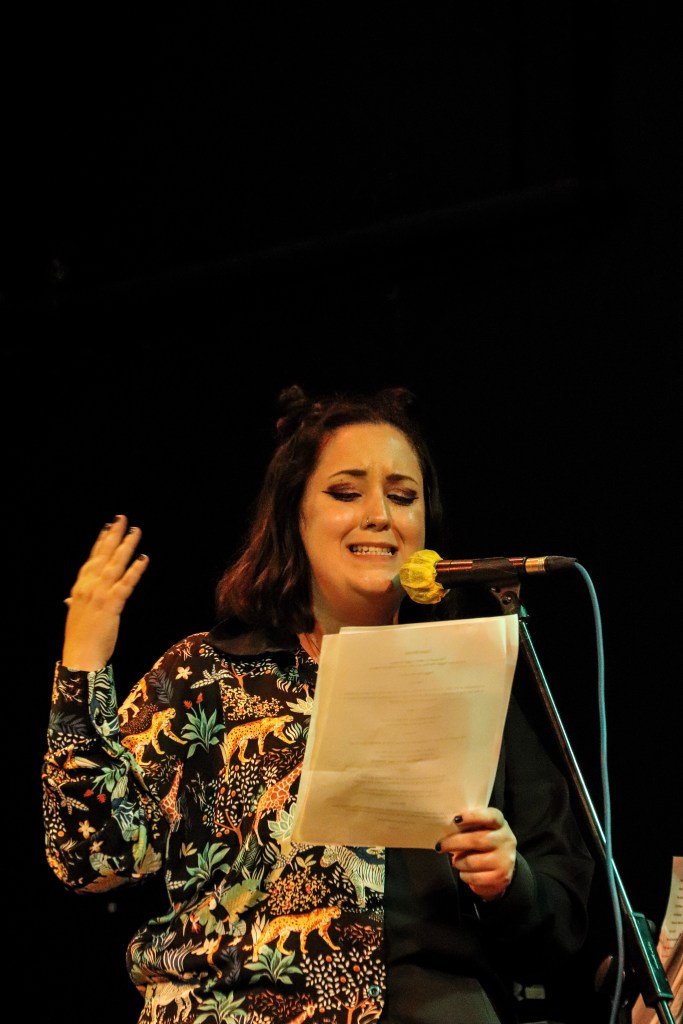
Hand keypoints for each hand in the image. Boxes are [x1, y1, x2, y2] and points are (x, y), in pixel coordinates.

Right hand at [62, 515, 148, 670]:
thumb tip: (69, 598)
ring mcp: (100, 595)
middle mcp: (89, 587)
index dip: (100, 543)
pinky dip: (135, 570)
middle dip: (114, 536)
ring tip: (135, 532)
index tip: (108, 527)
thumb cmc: (80, 637)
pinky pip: (126, 584)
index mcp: (80, 588)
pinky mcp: (111, 605)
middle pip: (103, 556)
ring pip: (115, 565)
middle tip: (122, 519)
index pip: (92, 560)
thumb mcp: (75, 615)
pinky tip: (143, 558)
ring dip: (126, 547)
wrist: (80, 655)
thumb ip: (74, 602)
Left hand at [436, 806, 516, 900]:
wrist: (503, 867)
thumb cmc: (485, 842)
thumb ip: (470, 825)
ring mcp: (505, 860)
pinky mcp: (501, 877)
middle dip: (454, 843)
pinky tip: (463, 872)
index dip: (473, 816)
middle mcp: (506, 840)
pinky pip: (475, 877)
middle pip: (477, 840)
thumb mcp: (482, 829)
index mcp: (500, 824)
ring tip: (455, 861)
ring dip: (458, 862)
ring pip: (473, 861)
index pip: (491, 816)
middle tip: (440, 846)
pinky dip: (464, 875)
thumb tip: (446, 828)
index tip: (456, 819)